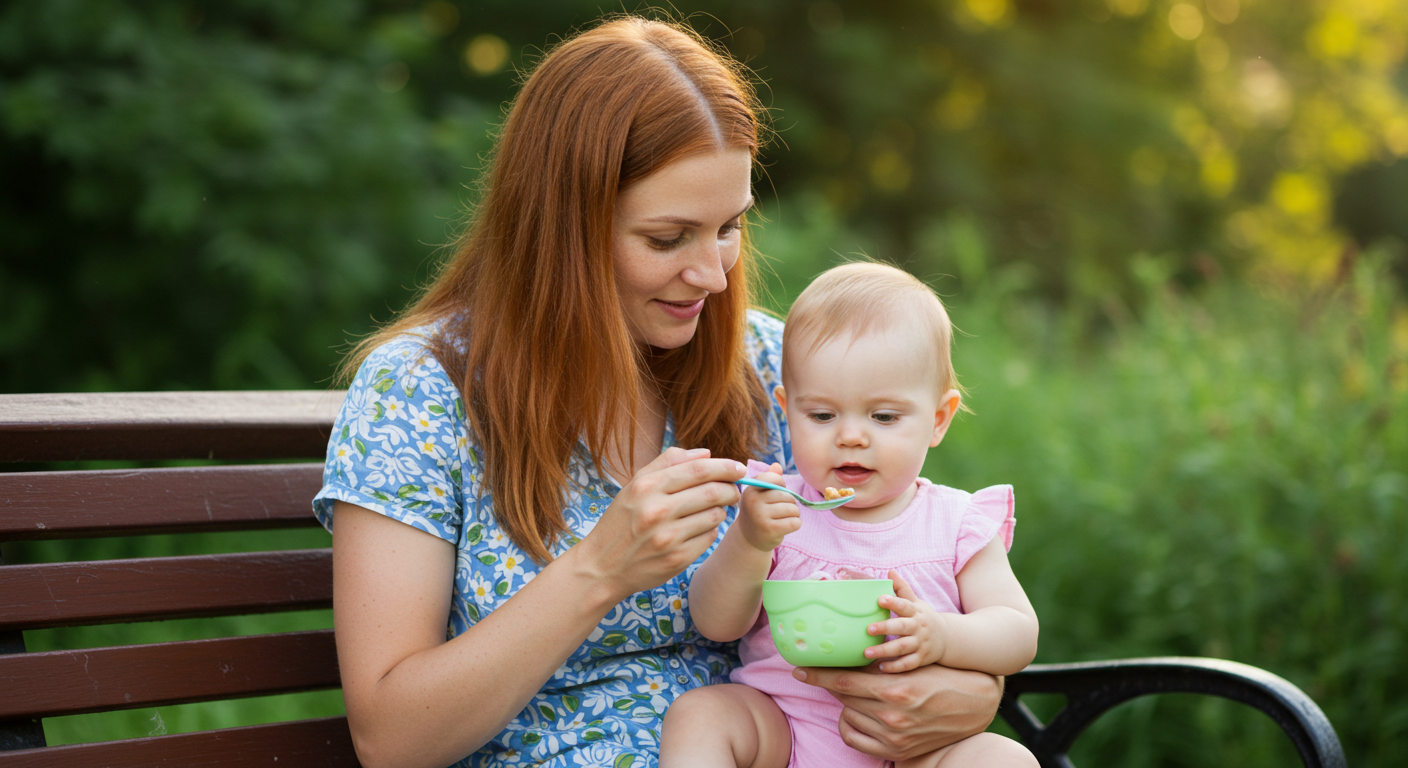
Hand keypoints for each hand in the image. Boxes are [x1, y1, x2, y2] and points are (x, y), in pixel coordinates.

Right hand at [573, 447, 744, 599]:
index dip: (725, 466)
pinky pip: (709, 538)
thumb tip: (706, 453)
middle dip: (731, 488)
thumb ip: (668, 463)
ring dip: (721, 510)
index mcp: (646, 487)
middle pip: (712, 491)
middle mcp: (657, 511)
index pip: (698, 469)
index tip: (738, 468)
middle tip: (734, 490)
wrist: (602, 566)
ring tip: (714, 509)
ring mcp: (668, 537)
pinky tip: (699, 528)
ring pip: (715, 515)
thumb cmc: (621, 521)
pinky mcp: (677, 559)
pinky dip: (710, 530)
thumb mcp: (635, 485)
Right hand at [736, 463, 800, 551]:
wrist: (749, 538)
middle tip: (782, 510)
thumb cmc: (758, 511)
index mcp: (751, 490)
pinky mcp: (771, 530)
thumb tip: (777, 465)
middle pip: (787, 496)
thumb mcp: (759, 494)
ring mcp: (761, 517)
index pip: (775, 479)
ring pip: (793, 509)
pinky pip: (795, 522)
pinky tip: (786, 526)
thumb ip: (769, 478)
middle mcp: (754, 502)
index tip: (777, 492)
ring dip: (794, 514)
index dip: (781, 485)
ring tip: (784, 518)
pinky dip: (796, 524)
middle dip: (790, 503)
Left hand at [789, 663, 1001, 760]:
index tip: (799, 669)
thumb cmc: (942, 677)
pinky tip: (857, 712)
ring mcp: (893, 737)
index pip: (843, 682)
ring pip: (848, 715)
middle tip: (831, 672)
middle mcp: (891, 716)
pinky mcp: (895, 751)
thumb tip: (848, 651)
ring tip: (858, 691)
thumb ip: (879, 661)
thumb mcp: (912, 664)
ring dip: (846, 702)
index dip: (817, 675)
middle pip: (844, 697)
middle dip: (834, 683)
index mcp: (894, 690)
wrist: (974, 706)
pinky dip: (850, 724)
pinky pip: (854, 739)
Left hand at [863, 570, 946, 671]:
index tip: (880, 600)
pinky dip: (895, 667)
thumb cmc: (923, 617)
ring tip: (866, 652)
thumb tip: (890, 571)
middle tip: (868, 629)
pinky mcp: (921, 659)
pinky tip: (881, 666)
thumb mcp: (916, 602)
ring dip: (884, 650)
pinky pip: (908, 664)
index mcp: (915, 612)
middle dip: (885, 628)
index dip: (893, 602)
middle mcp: (918, 628)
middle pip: (901, 627)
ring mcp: (920, 644)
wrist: (947, 638)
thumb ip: (903, 588)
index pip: (904, 605)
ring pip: (902, 648)